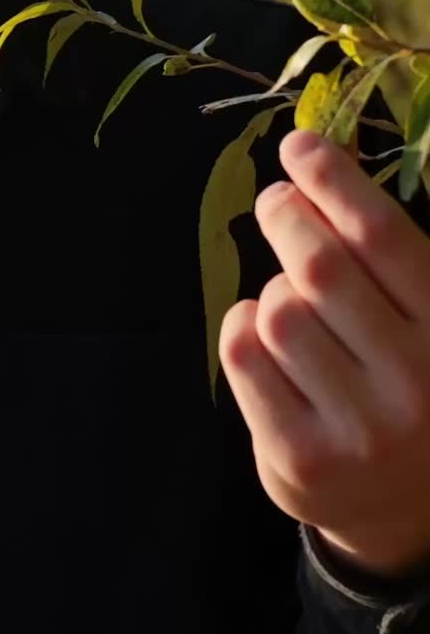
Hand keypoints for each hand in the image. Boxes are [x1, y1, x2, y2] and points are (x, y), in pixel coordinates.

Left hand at [220, 128, 429, 577]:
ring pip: (277, 310)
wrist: (409, 509)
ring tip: (292, 298)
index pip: (381, 236)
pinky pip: (242, 356)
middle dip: (287, 216)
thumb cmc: (413, 380)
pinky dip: (242, 326)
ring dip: (273, 287)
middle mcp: (415, 384)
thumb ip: (384, 250)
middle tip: (278, 202)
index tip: (299, 145)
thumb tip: (311, 162)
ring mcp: (358, 431)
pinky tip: (265, 335)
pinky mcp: (301, 461)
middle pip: (319, 265)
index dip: (333, 179)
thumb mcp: (423, 312)